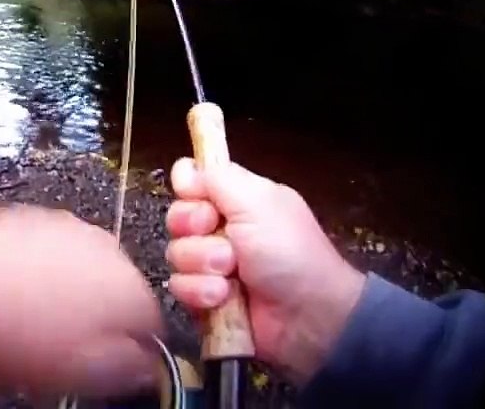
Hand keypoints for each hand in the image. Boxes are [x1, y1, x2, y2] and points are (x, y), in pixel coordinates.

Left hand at [0, 205, 161, 396]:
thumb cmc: (3, 329)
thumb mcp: (76, 372)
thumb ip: (123, 369)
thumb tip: (142, 364)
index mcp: (127, 286)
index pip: (153, 322)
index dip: (132, 349)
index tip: (110, 363)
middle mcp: (105, 247)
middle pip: (120, 290)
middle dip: (101, 317)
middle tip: (66, 344)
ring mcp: (66, 226)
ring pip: (85, 270)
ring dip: (71, 294)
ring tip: (32, 320)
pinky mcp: (32, 217)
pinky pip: (51, 251)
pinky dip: (40, 272)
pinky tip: (13, 294)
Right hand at [165, 158, 365, 384]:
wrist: (309, 317)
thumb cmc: (289, 252)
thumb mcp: (258, 201)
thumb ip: (216, 177)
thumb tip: (183, 168)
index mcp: (235, 199)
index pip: (190, 181)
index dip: (189, 190)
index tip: (204, 203)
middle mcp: (219, 228)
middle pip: (177, 217)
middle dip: (195, 232)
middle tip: (227, 246)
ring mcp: (209, 264)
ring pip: (175, 253)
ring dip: (202, 266)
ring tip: (230, 276)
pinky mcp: (203, 296)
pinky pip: (179, 287)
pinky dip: (200, 292)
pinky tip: (223, 298)